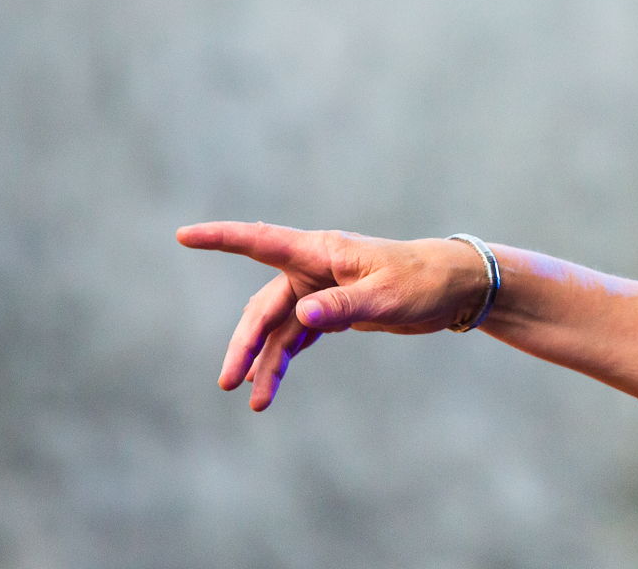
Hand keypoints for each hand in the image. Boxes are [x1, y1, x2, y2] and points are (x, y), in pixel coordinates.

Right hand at [175, 221, 487, 410]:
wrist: (453, 287)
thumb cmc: (422, 282)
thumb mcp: (386, 296)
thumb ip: (342, 307)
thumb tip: (301, 318)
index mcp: (321, 251)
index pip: (261, 241)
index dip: (221, 238)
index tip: (184, 236)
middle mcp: (313, 268)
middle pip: (264, 306)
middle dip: (245, 344)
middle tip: (228, 382)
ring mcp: (319, 289)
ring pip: (277, 327)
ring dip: (264, 362)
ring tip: (256, 401)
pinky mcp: (331, 309)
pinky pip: (295, 336)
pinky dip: (282, 359)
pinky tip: (269, 387)